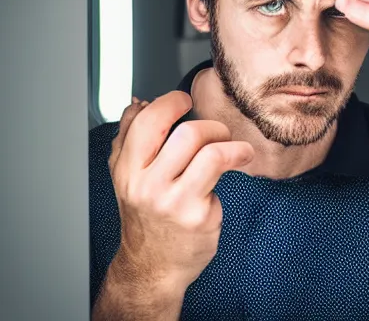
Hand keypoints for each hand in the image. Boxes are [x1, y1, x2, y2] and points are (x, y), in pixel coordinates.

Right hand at [108, 92, 254, 291]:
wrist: (153, 267)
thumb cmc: (146, 218)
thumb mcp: (126, 177)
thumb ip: (129, 137)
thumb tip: (141, 102)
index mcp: (127, 169)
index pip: (145, 121)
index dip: (170, 101)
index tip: (184, 101)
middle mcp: (146, 184)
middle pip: (183, 131)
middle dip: (207, 123)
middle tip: (215, 130)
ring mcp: (172, 201)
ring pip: (205, 147)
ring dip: (225, 137)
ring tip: (231, 144)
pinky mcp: (197, 213)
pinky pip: (221, 168)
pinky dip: (238, 154)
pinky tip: (242, 157)